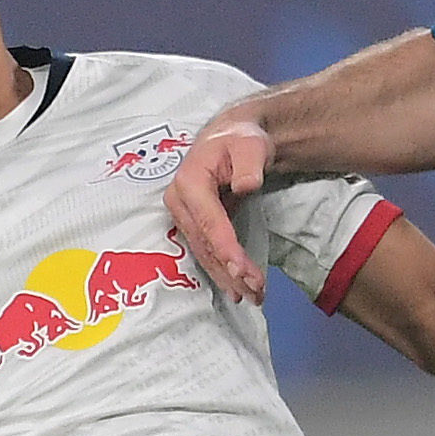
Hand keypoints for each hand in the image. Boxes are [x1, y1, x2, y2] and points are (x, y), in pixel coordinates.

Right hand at [163, 113, 275, 302]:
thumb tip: (246, 185)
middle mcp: (179, 202)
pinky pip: (206, 252)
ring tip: (251, 297)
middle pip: (205, 244)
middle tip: (254, 292)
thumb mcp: (250, 145)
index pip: (209, 222)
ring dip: (226, 278)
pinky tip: (239, 288)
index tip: (242, 271)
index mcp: (190, 182)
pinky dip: (222, 271)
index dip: (225, 248)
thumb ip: (249, 164)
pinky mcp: (192, 225)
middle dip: (229, 271)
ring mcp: (183, 216)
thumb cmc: (241, 141)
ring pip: (204, 253)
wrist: (233, 138)